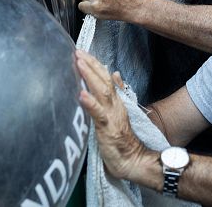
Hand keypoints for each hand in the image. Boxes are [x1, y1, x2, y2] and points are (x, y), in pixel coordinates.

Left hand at [76, 50, 147, 179]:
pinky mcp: (108, 128)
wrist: (133, 160)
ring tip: (79, 64)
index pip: (105, 77)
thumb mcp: (118, 113)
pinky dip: (90, 103)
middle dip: (90, 65)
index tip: (82, 52)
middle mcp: (115, 105)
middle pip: (104, 80)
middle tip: (78, 51)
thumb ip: (116, 93)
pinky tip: (81, 94)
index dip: (94, 64)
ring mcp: (112, 115)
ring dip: (90, 77)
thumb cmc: (121, 139)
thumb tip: (115, 74)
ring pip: (102, 91)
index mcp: (116, 101)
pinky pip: (98, 114)